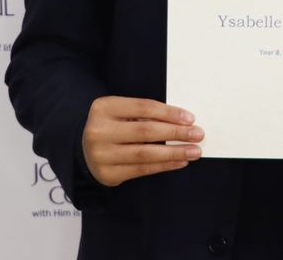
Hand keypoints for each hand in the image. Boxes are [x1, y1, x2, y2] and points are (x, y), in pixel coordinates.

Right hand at [81, 96, 202, 186]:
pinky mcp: (108, 174)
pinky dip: (164, 165)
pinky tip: (179, 162)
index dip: (169, 113)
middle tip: (198, 134)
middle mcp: (99, 131)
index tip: (190, 118)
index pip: (143, 107)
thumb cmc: (112, 126)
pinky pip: (142, 169)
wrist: (84, 150)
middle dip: (176, 133)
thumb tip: (182, 121)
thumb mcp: (121, 112)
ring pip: (145, 153)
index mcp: (103, 107)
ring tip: (194, 151)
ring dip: (174, 152)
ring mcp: (101, 154)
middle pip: (145, 131)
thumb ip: (143, 114)